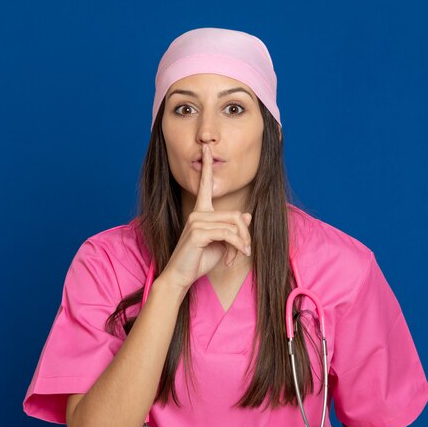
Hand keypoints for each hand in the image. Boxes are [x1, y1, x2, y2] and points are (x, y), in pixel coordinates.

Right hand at [159, 144, 251, 290]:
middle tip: (245, 250)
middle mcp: (198, 213)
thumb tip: (247, 215)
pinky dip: (236, 246)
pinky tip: (233, 258)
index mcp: (201, 212)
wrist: (181, 277)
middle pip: (236, 215)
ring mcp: (196, 221)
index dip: (207, 166)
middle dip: (245, 234)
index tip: (206, 148)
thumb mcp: (222, 244)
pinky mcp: (197, 232)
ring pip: (234, 225)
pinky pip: (227, 234)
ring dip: (241, 243)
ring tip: (238, 256)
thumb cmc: (199, 261)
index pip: (205, 185)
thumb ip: (233, 229)